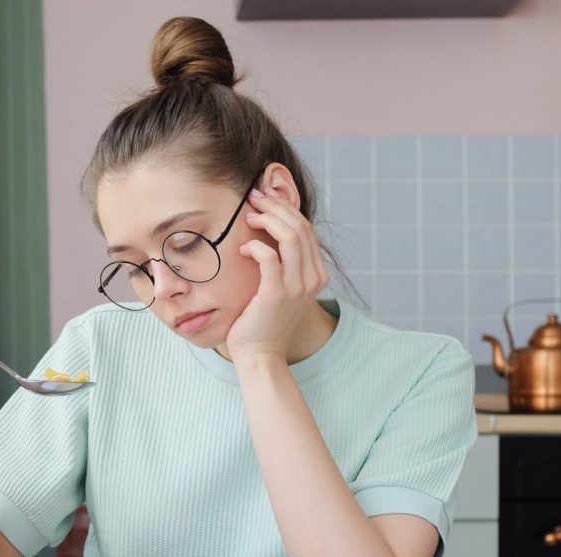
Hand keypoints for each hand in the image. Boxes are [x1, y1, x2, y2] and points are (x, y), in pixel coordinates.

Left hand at [226, 187, 328, 359]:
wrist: (260, 354)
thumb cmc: (262, 319)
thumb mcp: (280, 287)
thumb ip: (283, 263)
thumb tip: (270, 231)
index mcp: (317, 275)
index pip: (306, 230)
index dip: (286, 208)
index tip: (265, 198)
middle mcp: (313, 279)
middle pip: (300, 227)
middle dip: (276, 207)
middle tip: (254, 198)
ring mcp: (297, 287)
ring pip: (289, 236)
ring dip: (267, 220)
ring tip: (248, 217)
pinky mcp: (276, 294)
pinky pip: (269, 257)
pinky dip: (255, 246)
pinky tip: (243, 249)